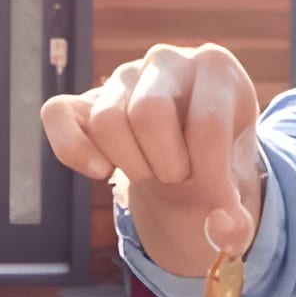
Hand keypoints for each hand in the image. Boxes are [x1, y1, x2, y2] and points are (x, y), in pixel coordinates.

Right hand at [40, 43, 261, 270]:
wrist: (191, 152)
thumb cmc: (216, 161)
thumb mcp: (237, 182)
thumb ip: (238, 218)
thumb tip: (227, 236)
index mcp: (216, 68)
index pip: (207, 125)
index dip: (211, 179)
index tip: (220, 205)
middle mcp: (168, 60)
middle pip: (148, 115)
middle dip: (167, 166)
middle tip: (181, 176)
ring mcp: (124, 75)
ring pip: (106, 121)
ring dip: (131, 165)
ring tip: (153, 170)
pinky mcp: (85, 97)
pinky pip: (57, 115)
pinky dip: (75, 152)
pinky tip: (103, 170)